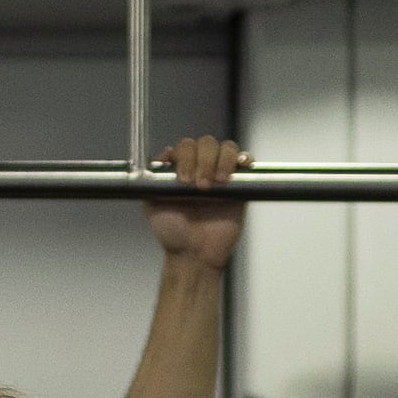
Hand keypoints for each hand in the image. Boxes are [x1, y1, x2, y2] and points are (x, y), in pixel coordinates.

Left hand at [141, 135, 247, 269]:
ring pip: (227, 148)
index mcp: (180, 168)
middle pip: (206, 143)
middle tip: (200, 187)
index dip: (186, 157)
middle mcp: (200, 167)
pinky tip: (238, 168)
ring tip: (217, 182)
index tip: (183, 180)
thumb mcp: (152, 205)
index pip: (185, 147)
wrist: (195, 254)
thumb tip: (165, 154)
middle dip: (203, 160)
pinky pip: (246, 161)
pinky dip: (244, 159)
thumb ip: (153, 180)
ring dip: (223, 160)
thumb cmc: (173, 233)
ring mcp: (220, 173)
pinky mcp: (240, 184)